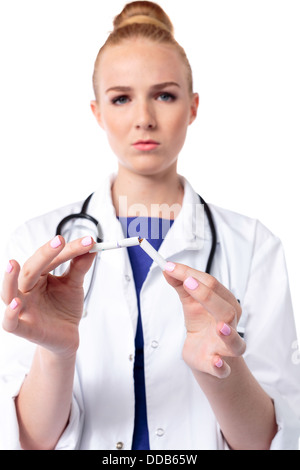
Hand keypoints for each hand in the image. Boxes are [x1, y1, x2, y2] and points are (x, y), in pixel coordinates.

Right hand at [1, 235, 95, 357]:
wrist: (67, 336)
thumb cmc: (65, 308)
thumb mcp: (73, 285)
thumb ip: (79, 267)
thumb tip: (90, 247)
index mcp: (37, 276)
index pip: (49, 259)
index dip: (68, 249)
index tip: (88, 241)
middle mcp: (26, 290)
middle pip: (29, 270)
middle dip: (44, 255)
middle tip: (60, 241)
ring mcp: (23, 309)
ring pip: (8, 293)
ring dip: (9, 279)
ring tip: (13, 263)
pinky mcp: (25, 329)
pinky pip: (10, 322)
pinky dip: (10, 313)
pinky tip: (17, 303)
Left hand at [164, 262, 245, 377]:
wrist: (204, 354)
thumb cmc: (202, 324)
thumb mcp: (191, 303)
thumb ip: (181, 285)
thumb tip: (168, 269)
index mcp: (226, 304)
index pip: (213, 285)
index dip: (192, 275)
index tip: (171, 267)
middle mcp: (230, 324)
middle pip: (226, 310)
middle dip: (208, 296)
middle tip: (188, 283)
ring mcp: (225, 347)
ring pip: (234, 341)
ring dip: (228, 334)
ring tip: (220, 326)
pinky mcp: (217, 366)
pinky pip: (223, 369)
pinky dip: (220, 367)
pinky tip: (216, 362)